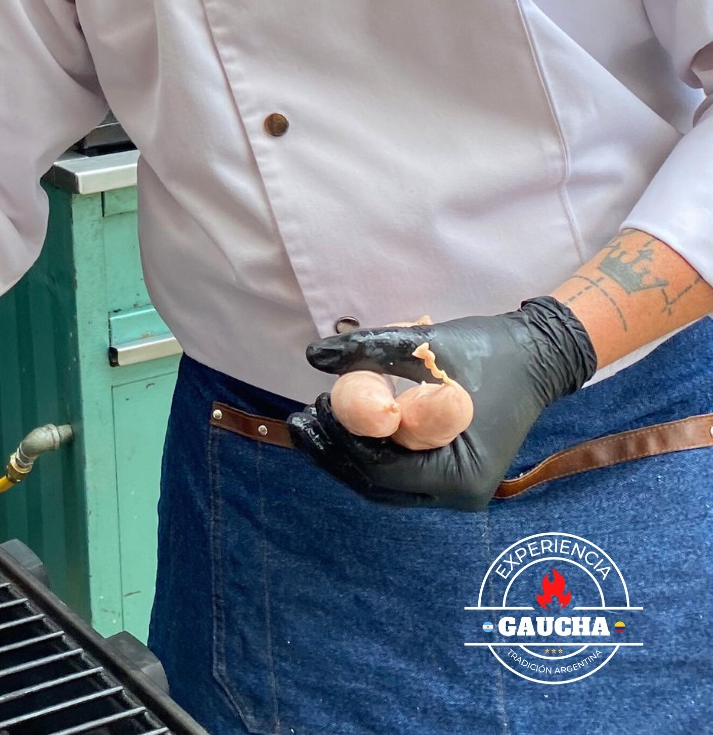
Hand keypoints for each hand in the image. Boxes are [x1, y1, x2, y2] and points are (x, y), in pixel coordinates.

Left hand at [285, 296, 596, 510]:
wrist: (536, 357)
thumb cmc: (486, 350)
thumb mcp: (425, 344)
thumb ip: (369, 350)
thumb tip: (312, 355)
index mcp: (459, 472)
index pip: (381, 469)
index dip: (340, 442)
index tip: (312, 408)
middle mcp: (460, 494)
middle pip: (379, 485)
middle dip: (336, 454)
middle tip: (300, 421)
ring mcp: (458, 490)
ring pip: (387, 485)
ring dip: (348, 456)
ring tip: (315, 422)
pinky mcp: (453, 477)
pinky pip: (401, 475)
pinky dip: (371, 453)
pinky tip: (346, 427)